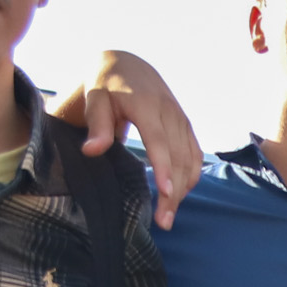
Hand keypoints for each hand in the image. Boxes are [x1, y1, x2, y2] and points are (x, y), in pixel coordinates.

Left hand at [49, 50, 200, 227]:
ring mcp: (181, 118)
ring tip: (169, 217)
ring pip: (189, 159)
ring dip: (183, 190)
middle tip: (164, 222)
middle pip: (178, 156)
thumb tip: (92, 150)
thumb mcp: (94, 98)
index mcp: (145, 104)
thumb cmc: (104, 85)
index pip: (159, 139)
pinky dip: (190, 176)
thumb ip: (96, 124)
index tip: (165, 193)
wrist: (126, 64)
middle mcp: (169, 111)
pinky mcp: (185, 124)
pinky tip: (180, 195)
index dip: (163, 166)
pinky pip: (194, 154)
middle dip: (174, 191)